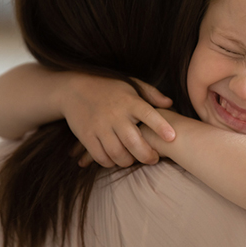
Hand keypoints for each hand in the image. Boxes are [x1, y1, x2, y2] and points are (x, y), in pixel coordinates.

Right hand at [58, 74, 175, 167]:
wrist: (73, 89)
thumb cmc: (110, 88)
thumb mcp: (131, 84)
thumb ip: (151, 94)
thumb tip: (170, 103)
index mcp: (129, 101)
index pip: (148, 114)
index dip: (161, 126)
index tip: (172, 137)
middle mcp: (115, 114)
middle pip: (133, 141)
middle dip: (147, 155)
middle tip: (153, 159)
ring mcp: (99, 126)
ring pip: (117, 153)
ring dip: (128, 161)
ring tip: (134, 159)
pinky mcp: (86, 136)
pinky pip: (100, 156)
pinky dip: (110, 162)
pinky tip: (116, 159)